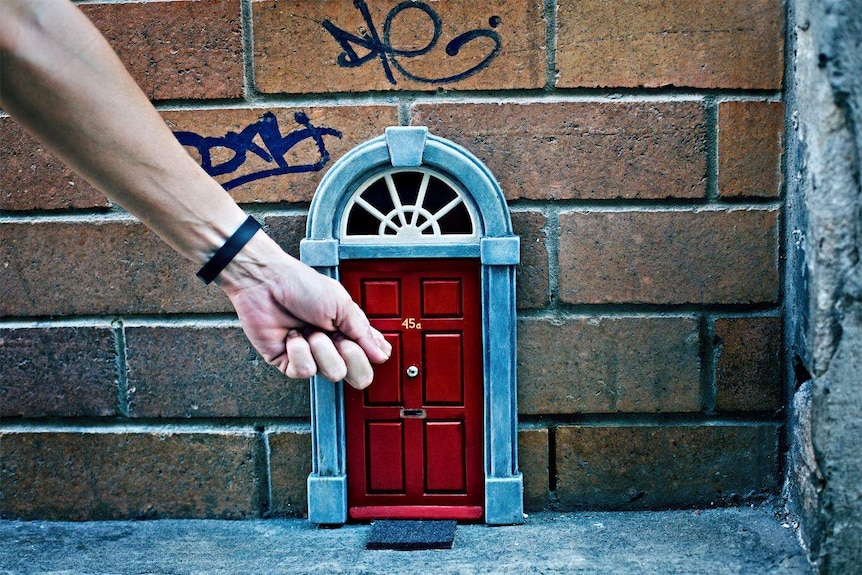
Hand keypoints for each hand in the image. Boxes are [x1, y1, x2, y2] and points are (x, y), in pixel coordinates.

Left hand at [217, 234, 390, 388]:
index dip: (368, 354)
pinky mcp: (289, 363)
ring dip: (321, 348)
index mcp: (348, 330)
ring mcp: (311, 356)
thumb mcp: (342, 305)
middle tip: (337, 336)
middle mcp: (332, 346)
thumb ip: (363, 333)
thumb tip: (381, 355)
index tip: (360, 338)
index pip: (371, 357)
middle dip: (350, 355)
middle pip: (357, 376)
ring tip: (308, 329)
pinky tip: (293, 336)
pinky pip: (305, 371)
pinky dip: (299, 351)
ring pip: (332, 373)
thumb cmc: (300, 285)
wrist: (266, 282)